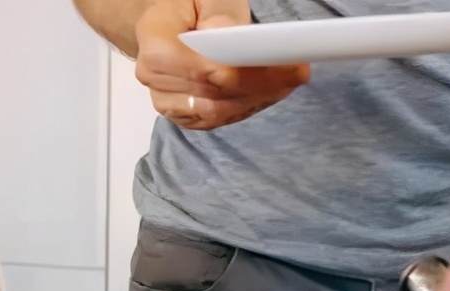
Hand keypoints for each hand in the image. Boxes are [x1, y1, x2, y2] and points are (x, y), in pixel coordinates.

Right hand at [135, 0, 307, 129]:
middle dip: (259, 85)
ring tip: (288, 82)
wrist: (172, 23)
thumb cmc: (189, 6)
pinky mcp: (182, 114)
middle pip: (212, 93)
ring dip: (256, 99)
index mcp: (154, 39)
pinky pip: (216, 119)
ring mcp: (165, 100)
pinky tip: (269, 93)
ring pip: (217, 111)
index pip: (201, 69)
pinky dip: (246, 107)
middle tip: (296, 73)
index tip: (280, 67)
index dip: (242, 74)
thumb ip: (217, 13)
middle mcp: (152, 76)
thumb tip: (229, 37)